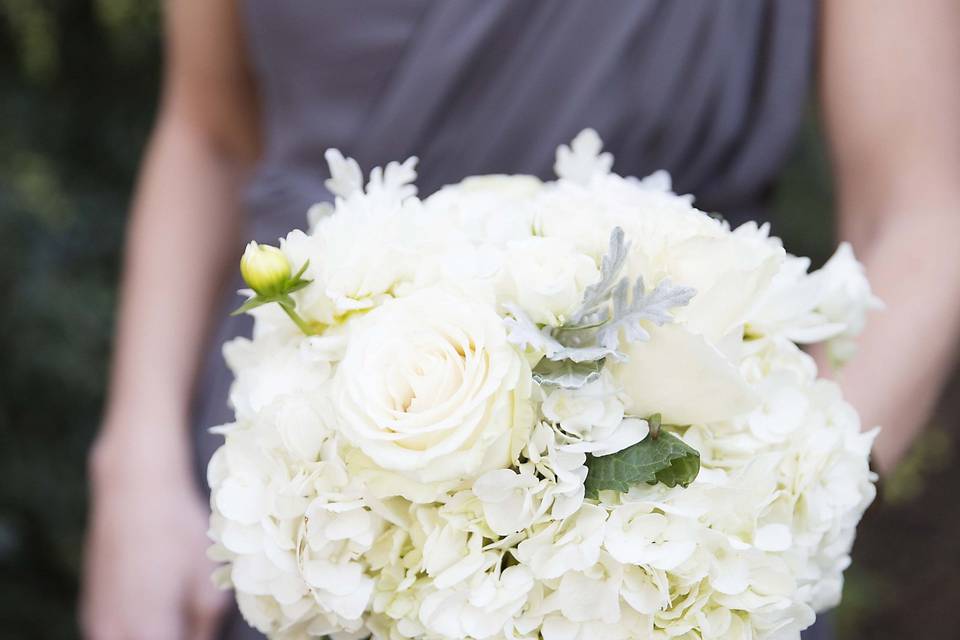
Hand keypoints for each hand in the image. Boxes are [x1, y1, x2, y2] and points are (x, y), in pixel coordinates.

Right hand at [80, 428, 227, 639]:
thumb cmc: (177, 530)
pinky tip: (162, 607)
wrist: (133, 489)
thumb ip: (207, 625)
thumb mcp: (208, 579)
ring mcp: (97, 625)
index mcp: (150, 632)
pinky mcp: (91, 612)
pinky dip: (140, 631)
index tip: (208, 628)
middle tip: (199, 619)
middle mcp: (114, 635)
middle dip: (182, 637)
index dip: (198, 639)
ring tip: (184, 613)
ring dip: (161, 634)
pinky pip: (119, 635)